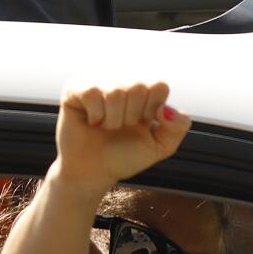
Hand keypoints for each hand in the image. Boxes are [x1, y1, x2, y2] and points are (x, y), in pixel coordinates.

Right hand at [47, 81, 188, 197]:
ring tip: (105, 127)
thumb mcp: (160, 146)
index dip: (151, 110)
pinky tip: (91, 122)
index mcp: (143, 90)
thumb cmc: (124, 156)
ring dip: (112, 120)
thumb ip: (178, 127)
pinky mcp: (75, 89)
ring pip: (115, 92)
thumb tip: (166, 108)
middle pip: (138, 86)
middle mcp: (121, 80)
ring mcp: (98, 82)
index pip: (158, 85)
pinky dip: (95, 115)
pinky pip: (92, 92)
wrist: (93, 173)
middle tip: (120, 127)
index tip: (141, 124)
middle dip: (131, 117)